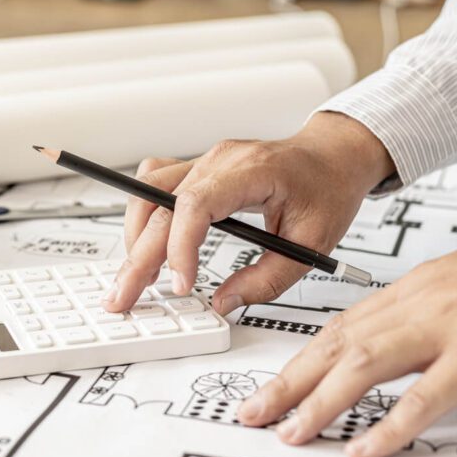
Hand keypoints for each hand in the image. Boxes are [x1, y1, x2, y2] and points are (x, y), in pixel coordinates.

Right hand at [104, 112, 395, 313]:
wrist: (333, 155)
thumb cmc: (327, 189)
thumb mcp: (313, 243)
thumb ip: (268, 278)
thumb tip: (224, 301)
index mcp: (251, 170)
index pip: (196, 203)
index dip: (180, 246)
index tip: (180, 284)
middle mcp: (219, 160)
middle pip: (160, 203)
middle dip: (138, 256)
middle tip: (124, 296)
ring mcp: (205, 161)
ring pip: (148, 191)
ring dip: (135, 235)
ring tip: (135, 277)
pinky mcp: (198, 169)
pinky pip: (155, 183)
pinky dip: (143, 214)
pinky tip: (144, 242)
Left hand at [236, 203, 456, 456]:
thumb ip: (421, 316)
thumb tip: (394, 348)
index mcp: (410, 291)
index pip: (339, 328)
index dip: (299, 360)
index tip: (273, 385)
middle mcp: (416, 306)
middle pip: (337, 344)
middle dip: (289, 382)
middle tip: (254, 412)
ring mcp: (445, 329)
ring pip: (365, 365)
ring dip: (321, 402)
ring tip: (290, 432)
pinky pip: (427, 393)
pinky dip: (391, 424)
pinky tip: (365, 447)